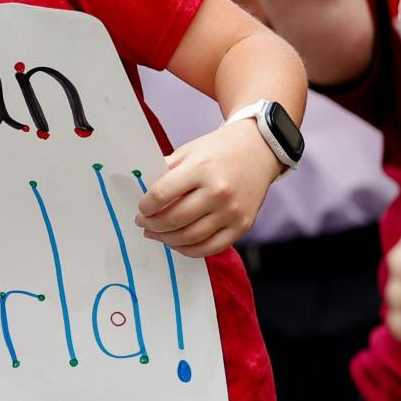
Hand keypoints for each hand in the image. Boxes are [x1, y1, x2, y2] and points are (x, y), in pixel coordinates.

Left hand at [133, 119, 279, 257]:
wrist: (260, 150)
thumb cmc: (220, 150)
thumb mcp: (189, 151)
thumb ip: (166, 171)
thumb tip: (142, 193)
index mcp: (201, 168)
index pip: (161, 195)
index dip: (145, 206)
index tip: (141, 208)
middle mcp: (218, 191)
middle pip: (174, 219)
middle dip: (152, 226)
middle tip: (143, 224)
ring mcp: (232, 211)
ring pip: (190, 238)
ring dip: (166, 240)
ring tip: (157, 234)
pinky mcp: (243, 226)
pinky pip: (210, 248)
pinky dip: (189, 250)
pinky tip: (178, 242)